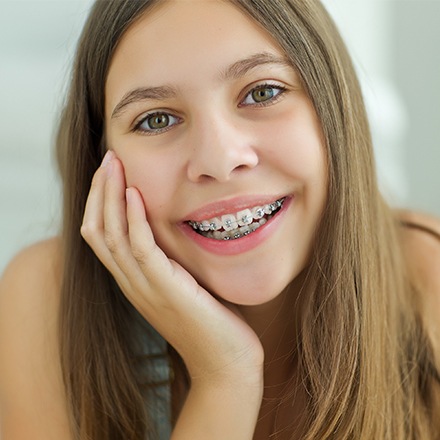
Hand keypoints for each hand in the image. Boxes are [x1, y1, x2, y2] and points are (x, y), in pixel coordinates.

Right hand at [80, 151, 263, 384]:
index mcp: (134, 281)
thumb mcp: (185, 284)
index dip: (101, 202)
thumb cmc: (212, 322)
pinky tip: (135, 194)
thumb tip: (176, 230)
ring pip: (110, 235)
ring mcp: (144, 288)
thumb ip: (172, 261)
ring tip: (114, 164)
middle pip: (97, 230)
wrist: (226, 363)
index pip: (102, 236)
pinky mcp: (164, 290)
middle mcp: (131, 283)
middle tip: (108, 158)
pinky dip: (133, 219)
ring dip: (109, 196)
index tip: (112, 171)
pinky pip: (140, 249)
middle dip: (99, 191)